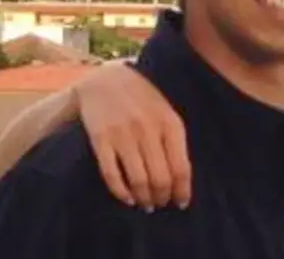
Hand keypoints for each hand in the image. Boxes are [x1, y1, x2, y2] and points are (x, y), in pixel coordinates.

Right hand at [75, 59, 191, 209]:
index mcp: (169, 123)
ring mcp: (123, 135)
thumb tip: (181, 178)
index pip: (181, 167)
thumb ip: (174, 140)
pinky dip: (120, 192)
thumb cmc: (142, 99)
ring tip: (146, 204)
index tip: (181, 203)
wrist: (105, 79)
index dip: (182, 191)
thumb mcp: (165, 112)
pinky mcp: (101, 139)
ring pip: (138, 180)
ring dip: (144, 198)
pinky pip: (112, 174)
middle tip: (161, 203)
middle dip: (162, 197)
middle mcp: (148, 129)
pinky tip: (127, 198)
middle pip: (160, 178)